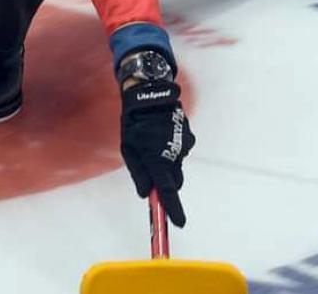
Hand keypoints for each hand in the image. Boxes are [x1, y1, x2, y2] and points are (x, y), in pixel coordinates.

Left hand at [120, 79, 194, 227]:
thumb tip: (145, 193)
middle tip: (151, 173)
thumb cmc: (134, 122)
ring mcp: (184, 145)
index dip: (173, 208)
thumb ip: (138, 173)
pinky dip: (170, 148)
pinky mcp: (189, 137)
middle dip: (165, 183)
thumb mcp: (128, 149)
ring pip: (176, 164)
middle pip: (174, 181)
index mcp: (157, 159)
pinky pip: (179, 150)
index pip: (167, 191)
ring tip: (151, 142)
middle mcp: (175, 154)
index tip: (178, 223)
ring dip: (166, 161)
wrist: (151, 94)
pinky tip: (160, 134)